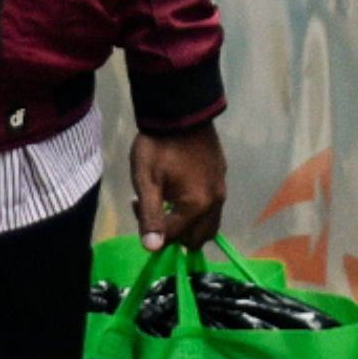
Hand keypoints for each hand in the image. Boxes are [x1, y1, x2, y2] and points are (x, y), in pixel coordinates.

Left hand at [129, 123, 226, 254]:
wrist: (180, 109)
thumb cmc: (158, 145)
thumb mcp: (147, 180)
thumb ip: (150, 216)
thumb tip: (152, 249)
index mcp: (198, 206)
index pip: (173, 237)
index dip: (151, 228)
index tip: (136, 204)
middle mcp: (216, 201)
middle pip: (197, 238)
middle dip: (174, 232)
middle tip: (154, 206)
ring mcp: (221, 187)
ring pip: (207, 222)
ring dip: (186, 221)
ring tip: (166, 198)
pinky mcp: (221, 175)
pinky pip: (211, 204)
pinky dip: (196, 206)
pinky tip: (178, 185)